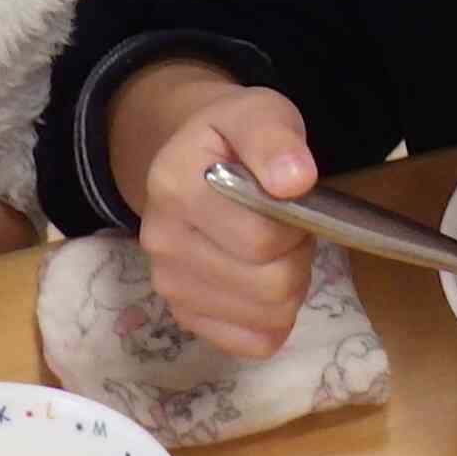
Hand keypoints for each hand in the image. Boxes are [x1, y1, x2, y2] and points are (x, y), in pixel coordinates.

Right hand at [138, 85, 319, 358]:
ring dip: (289, 285)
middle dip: (296, 257)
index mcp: (174, 186)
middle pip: (269, 285)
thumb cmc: (233, 139)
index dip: (294, 225)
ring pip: (268, 317)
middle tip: (288, 228)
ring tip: (273, 249)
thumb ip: (275, 138)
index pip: (261, 238)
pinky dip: (273, 318)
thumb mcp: (259, 113)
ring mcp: (168, 285)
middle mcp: (160, 242)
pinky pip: (255, 343)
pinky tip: (262, 281)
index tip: (289, 201)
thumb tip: (295, 180)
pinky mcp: (185, 317)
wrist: (193, 159)